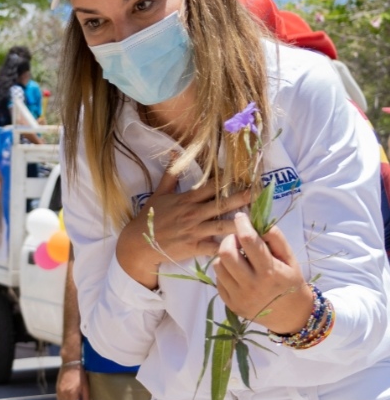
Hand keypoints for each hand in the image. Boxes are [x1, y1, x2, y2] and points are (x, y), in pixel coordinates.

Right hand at [56, 365, 89, 399]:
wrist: (70, 363)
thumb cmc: (79, 374)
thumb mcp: (85, 385)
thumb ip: (86, 397)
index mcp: (71, 393)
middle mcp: (63, 393)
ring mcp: (59, 390)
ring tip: (71, 397)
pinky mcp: (56, 386)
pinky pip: (58, 396)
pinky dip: (61, 397)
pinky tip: (66, 393)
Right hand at [116, 166, 251, 287]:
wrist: (139, 241)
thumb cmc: (150, 216)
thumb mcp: (159, 193)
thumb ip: (171, 173)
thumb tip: (174, 152)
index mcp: (187, 199)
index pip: (210, 187)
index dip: (227, 181)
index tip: (243, 177)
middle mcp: (193, 213)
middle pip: (222, 205)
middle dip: (242, 199)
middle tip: (259, 193)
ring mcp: (195, 231)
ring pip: (222, 226)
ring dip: (241, 224)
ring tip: (259, 221)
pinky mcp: (194, 247)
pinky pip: (215, 248)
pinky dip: (229, 247)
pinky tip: (244, 247)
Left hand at [213, 213, 313, 332]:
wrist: (292, 316)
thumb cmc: (291, 283)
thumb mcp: (290, 259)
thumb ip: (275, 239)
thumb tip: (257, 222)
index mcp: (270, 272)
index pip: (249, 241)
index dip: (242, 224)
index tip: (240, 217)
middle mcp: (252, 285)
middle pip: (226, 253)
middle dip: (229, 240)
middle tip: (237, 239)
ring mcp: (239, 297)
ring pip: (218, 265)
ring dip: (225, 256)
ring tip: (237, 257)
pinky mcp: (230, 304)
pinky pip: (218, 280)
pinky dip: (224, 271)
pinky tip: (236, 272)